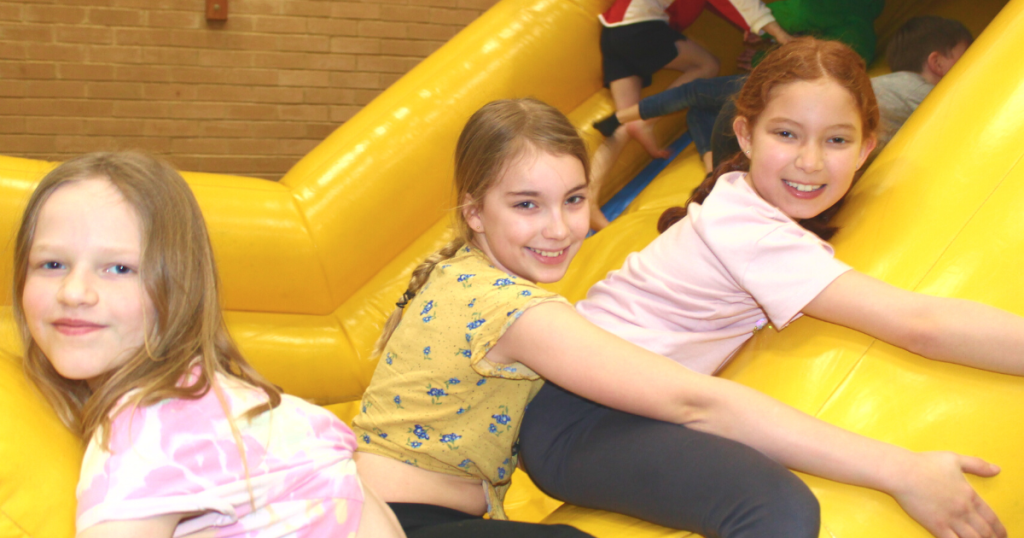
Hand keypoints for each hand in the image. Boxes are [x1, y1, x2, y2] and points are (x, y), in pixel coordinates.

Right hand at [891, 451, 1005, 537]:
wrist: (902, 473)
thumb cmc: (925, 463)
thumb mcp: (954, 459)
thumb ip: (977, 465)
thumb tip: (997, 469)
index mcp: (970, 494)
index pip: (991, 517)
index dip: (998, 528)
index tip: (1001, 534)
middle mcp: (963, 510)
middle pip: (984, 531)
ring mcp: (949, 519)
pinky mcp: (935, 526)